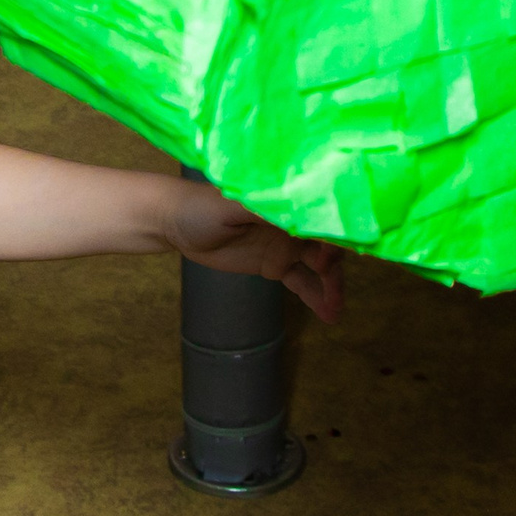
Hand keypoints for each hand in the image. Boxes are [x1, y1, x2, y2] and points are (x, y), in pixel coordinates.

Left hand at [164, 185, 345, 322]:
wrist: (177, 223)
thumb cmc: (202, 205)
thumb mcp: (231, 205)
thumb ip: (262, 207)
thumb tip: (295, 208)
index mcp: (286, 201)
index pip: (320, 214)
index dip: (334, 230)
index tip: (338, 249)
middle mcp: (293, 222)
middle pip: (327, 241)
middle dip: (336, 261)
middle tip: (333, 283)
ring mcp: (287, 244)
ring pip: (320, 266)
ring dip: (333, 286)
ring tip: (336, 311)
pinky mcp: (276, 265)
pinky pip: (303, 281)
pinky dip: (317, 296)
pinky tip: (328, 314)